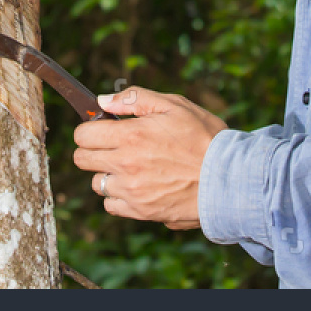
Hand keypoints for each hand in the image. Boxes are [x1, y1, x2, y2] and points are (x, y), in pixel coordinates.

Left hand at [72, 87, 227, 228]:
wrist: (228, 178)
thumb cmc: (204, 137)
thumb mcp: (174, 105)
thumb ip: (135, 99)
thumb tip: (103, 100)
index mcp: (130, 135)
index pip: (83, 135)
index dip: (90, 129)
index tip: (102, 128)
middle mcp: (125, 165)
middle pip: (82, 160)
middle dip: (93, 149)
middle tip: (113, 146)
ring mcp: (132, 191)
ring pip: (97, 184)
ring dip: (107, 174)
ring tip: (131, 167)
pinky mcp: (141, 211)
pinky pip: (112, 205)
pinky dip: (119, 197)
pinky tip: (138, 186)